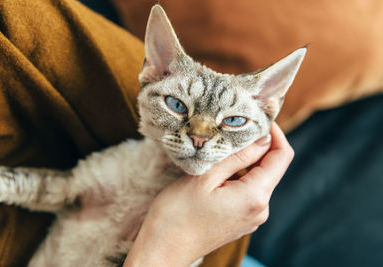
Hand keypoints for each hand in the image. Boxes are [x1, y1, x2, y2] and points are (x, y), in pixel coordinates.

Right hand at [124, 122, 293, 266]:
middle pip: (271, 167)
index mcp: (254, 196)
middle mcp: (260, 209)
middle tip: (234, 129)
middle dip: (258, 145)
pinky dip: (239, 175)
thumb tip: (263, 139)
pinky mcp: (241, 220)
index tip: (259, 118)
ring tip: (222, 149)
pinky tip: (220, 170)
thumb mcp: (205, 177)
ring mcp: (251, 217)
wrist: (163, 250)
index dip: (275, 133)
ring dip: (246, 160)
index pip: (282, 156)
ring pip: (258, 178)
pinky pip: (248, 191)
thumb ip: (238, 157)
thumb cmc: (177, 214)